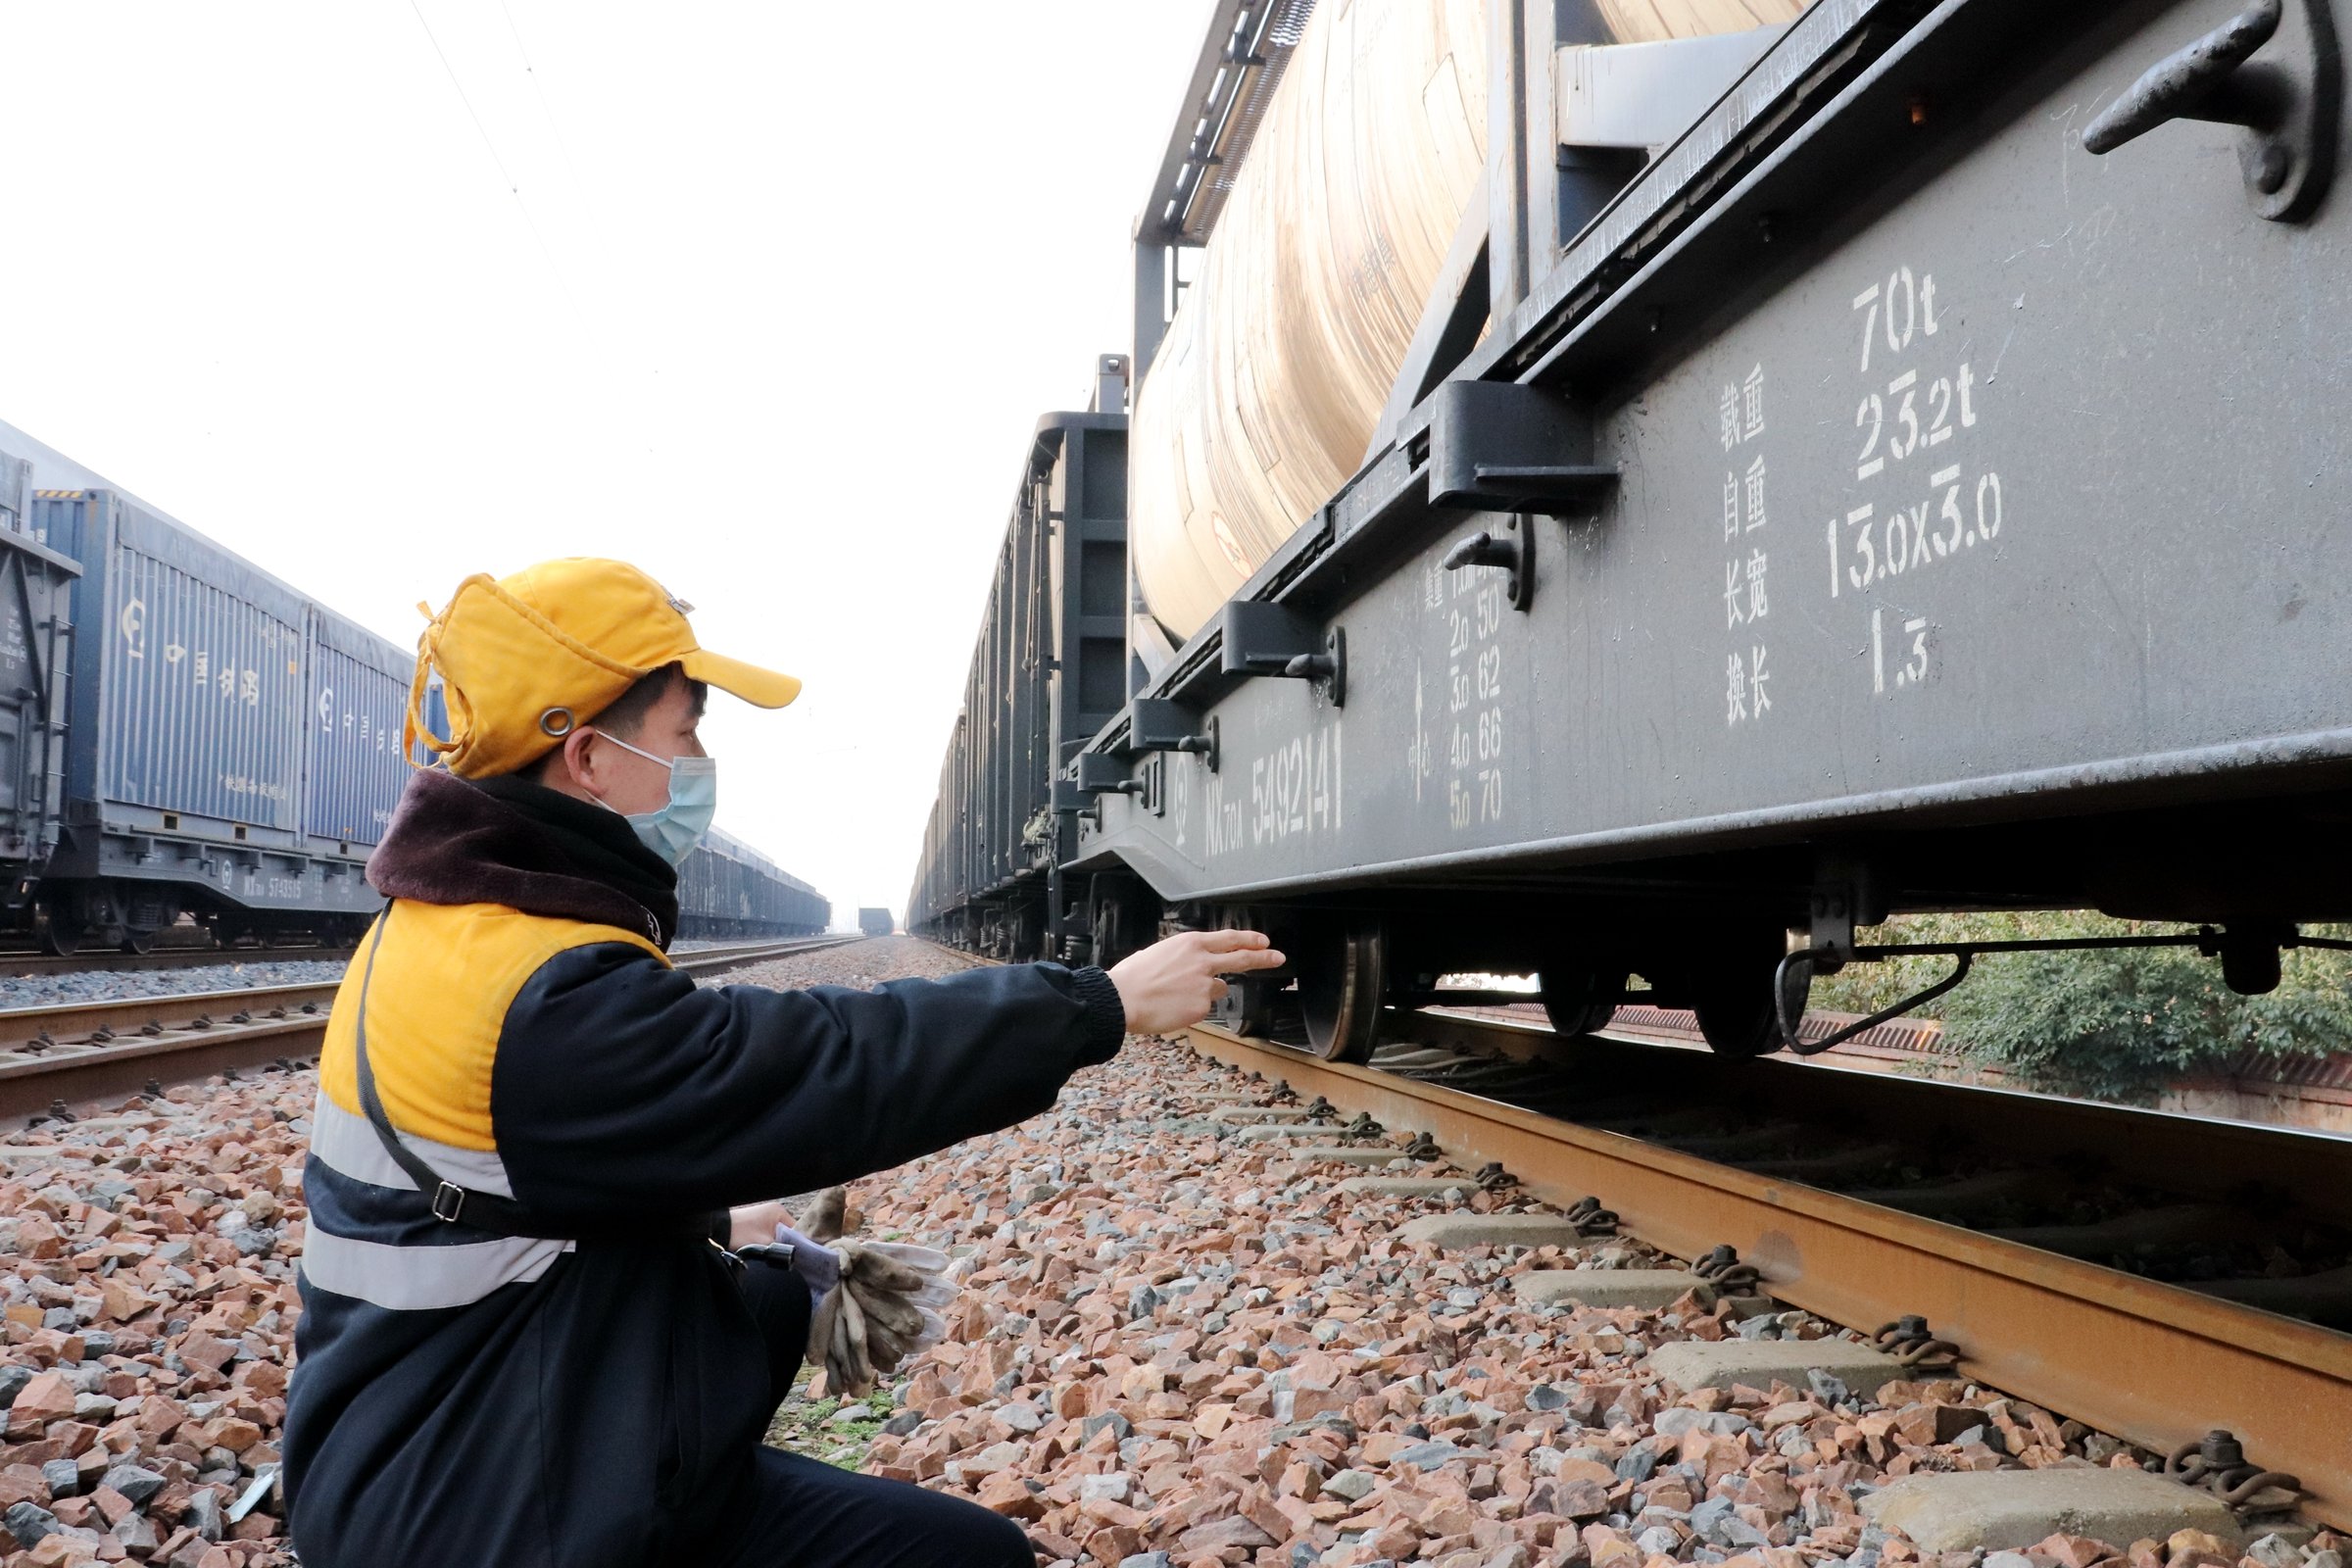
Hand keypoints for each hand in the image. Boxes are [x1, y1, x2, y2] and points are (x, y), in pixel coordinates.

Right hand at [1106, 928, 1286, 1034]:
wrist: (1122, 999)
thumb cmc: (1131, 977)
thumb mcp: (1156, 953)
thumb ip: (1178, 957)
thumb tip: (1182, 964)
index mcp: (1190, 944)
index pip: (1229, 939)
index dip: (1249, 940)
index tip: (1264, 941)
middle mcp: (1203, 962)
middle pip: (1241, 959)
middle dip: (1264, 958)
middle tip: (1278, 957)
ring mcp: (1205, 985)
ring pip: (1217, 988)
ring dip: (1205, 991)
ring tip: (1176, 994)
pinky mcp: (1201, 1007)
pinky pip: (1203, 1008)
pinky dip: (1191, 1009)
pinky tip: (1172, 1007)